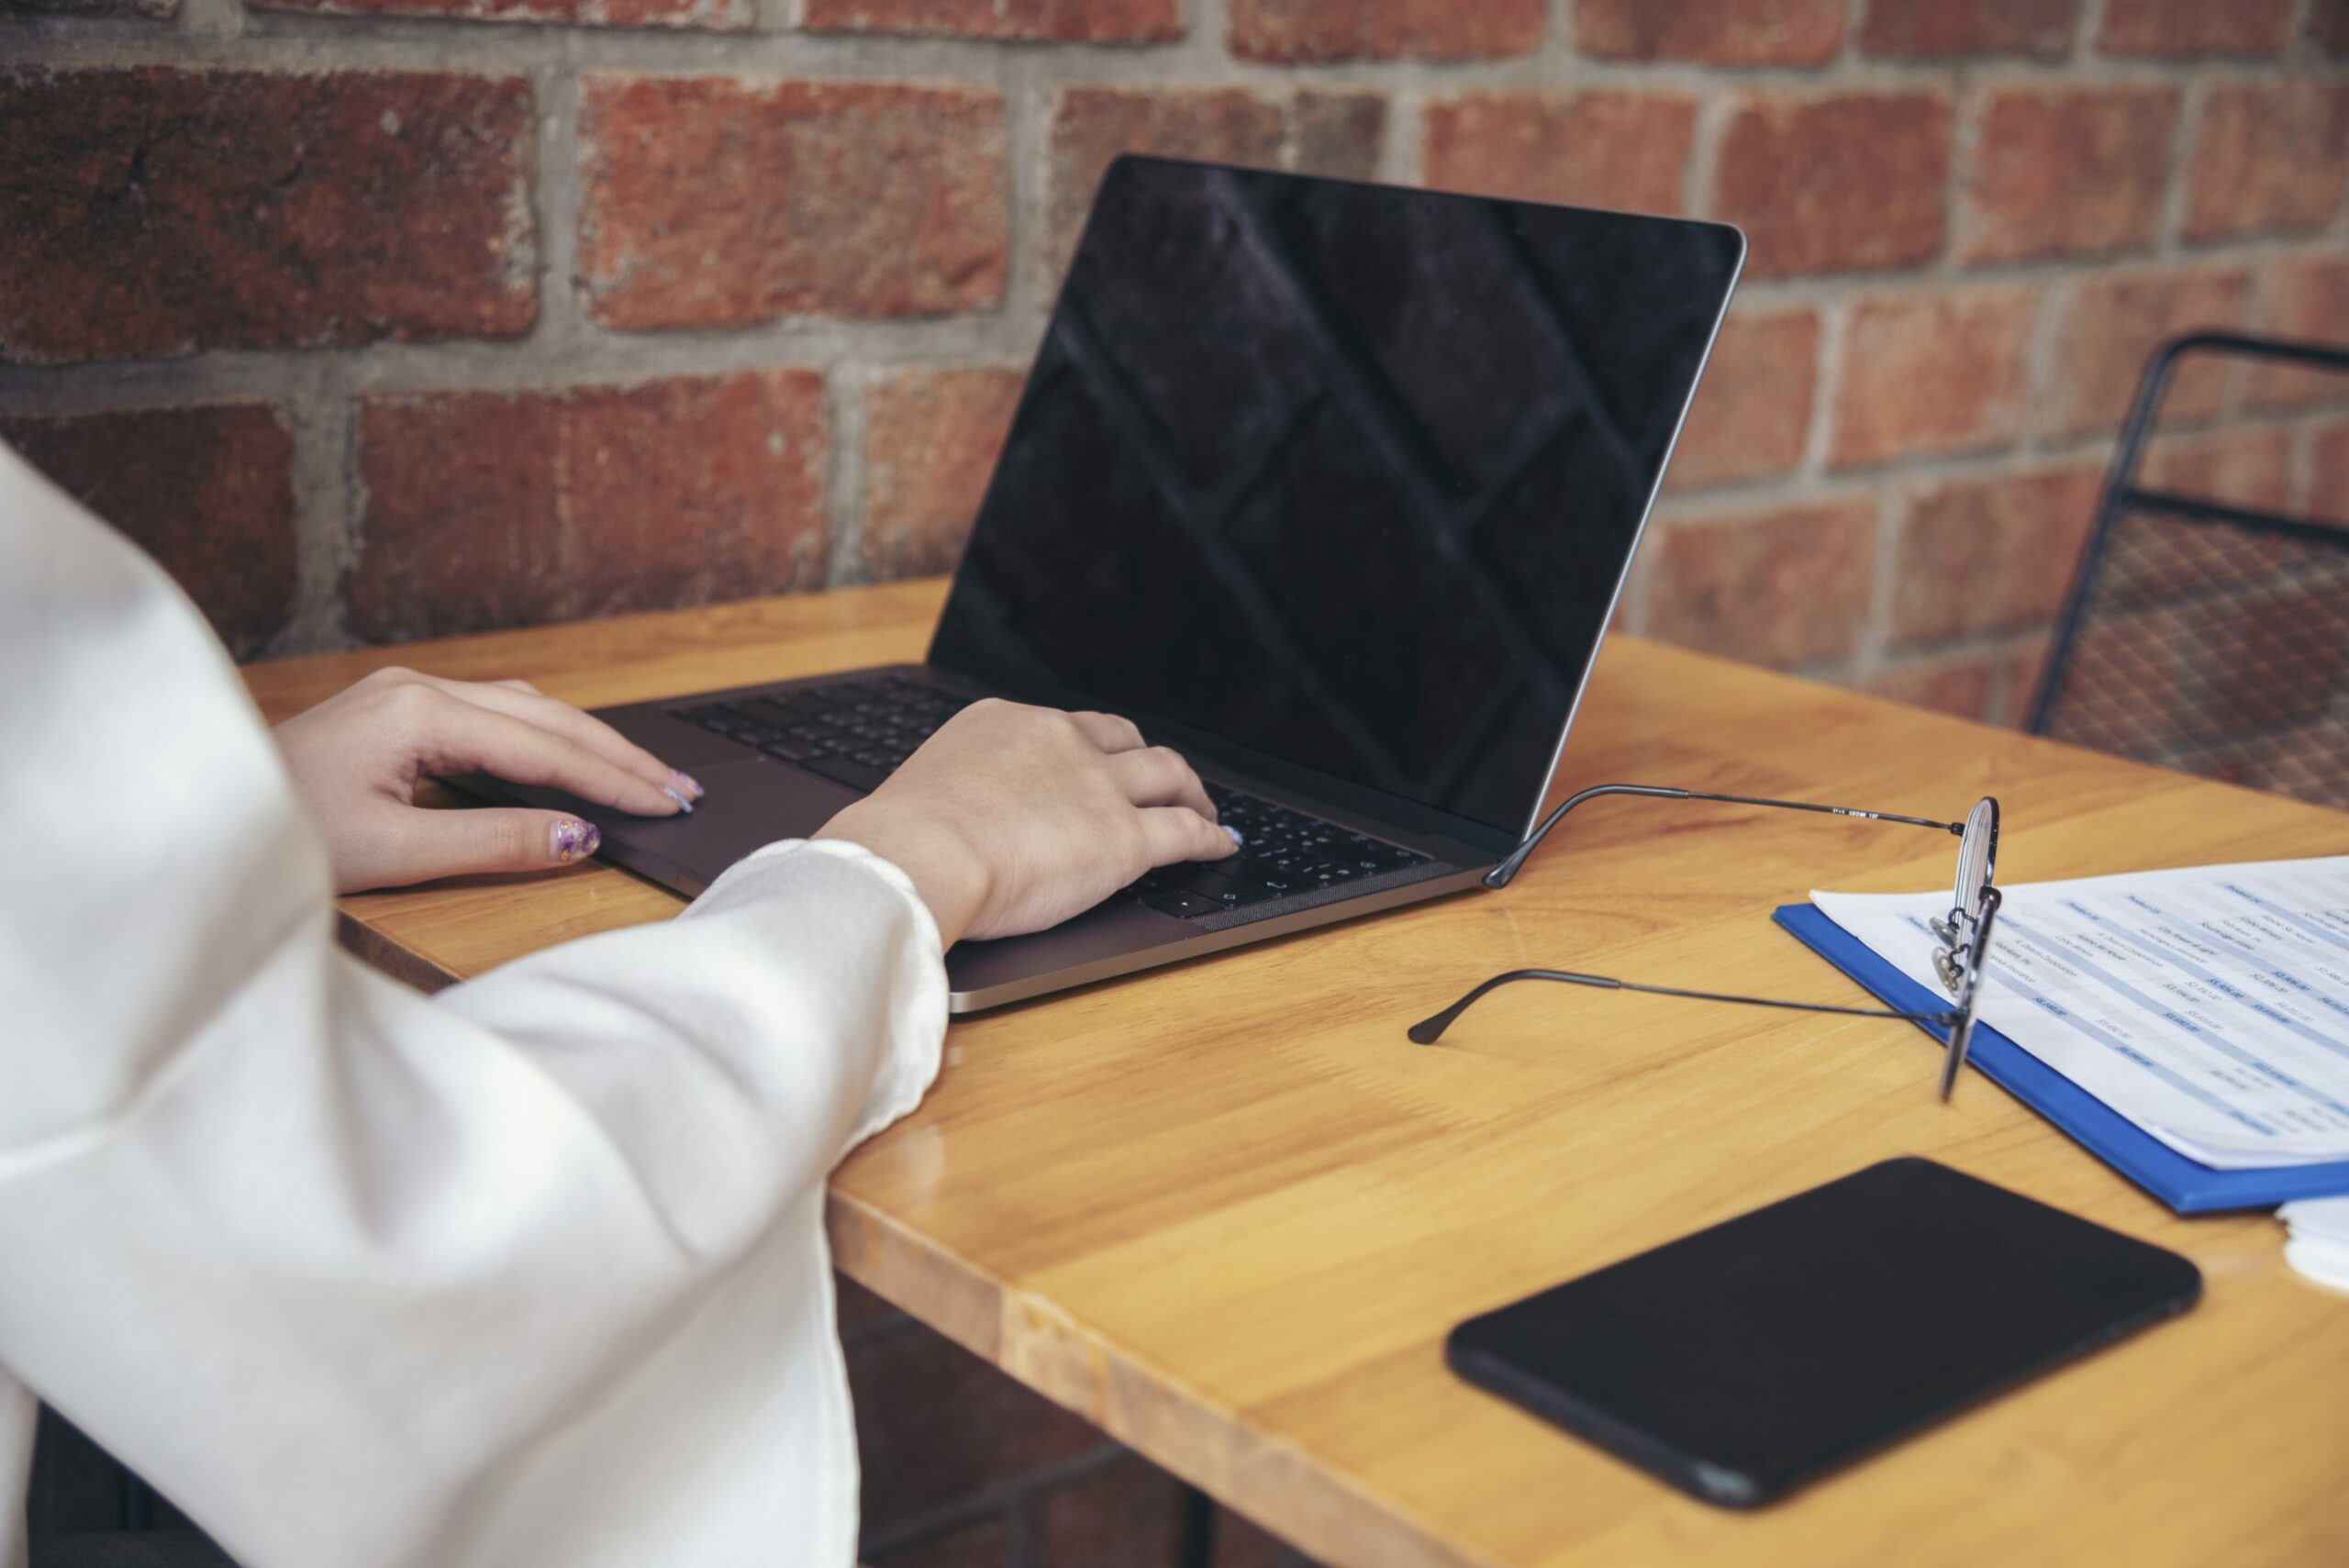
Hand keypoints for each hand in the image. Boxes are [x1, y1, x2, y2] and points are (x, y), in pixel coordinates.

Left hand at [273, 667, 703, 893]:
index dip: (613, 780)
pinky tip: (569, 758)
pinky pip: (494, 714)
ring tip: (640, 775)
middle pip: (548, 716)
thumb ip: (494, 840)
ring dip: (586, 742)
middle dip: (618, 755)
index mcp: (420, 711)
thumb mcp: (394, 853)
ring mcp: (405, 693)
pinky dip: (546, 738)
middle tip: (680, 788)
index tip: (668, 804)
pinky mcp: (395, 710)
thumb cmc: (280, 832)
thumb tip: (577, 836)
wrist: (198, 813)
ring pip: (525, 709)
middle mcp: (418, 687)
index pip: (545, 748)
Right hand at [815, 699, 1234, 944]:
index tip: (1098, 759)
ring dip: (1191, 791)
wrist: (918, 854)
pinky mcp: (1125, 838)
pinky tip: (1219, 846)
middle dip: (1148, 759)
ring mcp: (1098, 788)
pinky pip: (1183, 832)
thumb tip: (946, 823)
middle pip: (1125, 739)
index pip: (1065, 728)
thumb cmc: (901, 839)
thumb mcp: (927, 791)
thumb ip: (955, 796)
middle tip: (1162, 780)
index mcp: (1006, 724)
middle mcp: (1060, 742)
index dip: (1092, 747)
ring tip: (1203, 809)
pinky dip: (1209, 837)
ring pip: (1168, 774)